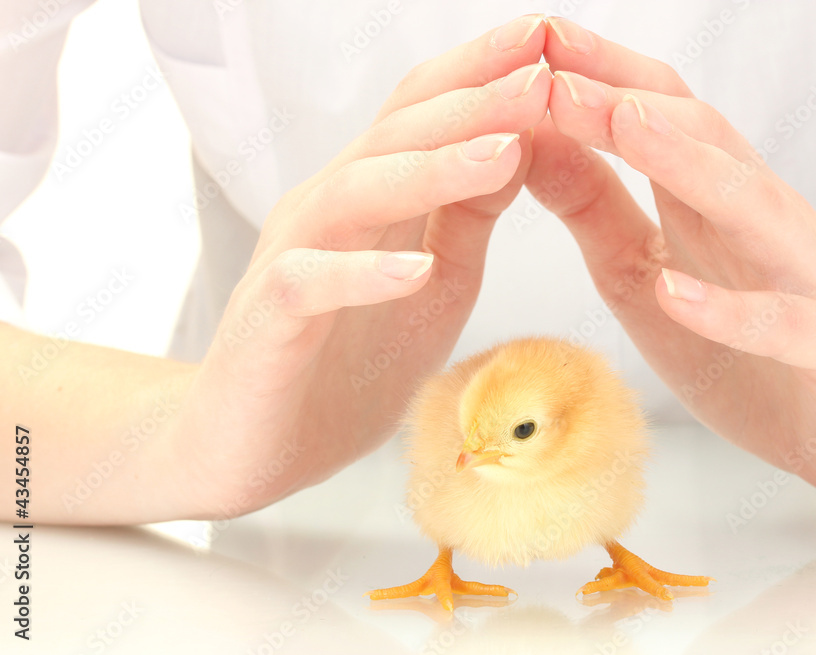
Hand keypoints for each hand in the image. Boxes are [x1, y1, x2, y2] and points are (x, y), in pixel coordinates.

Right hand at [168, 16, 551, 517]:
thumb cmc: (346, 363)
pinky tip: (414, 271)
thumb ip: (466, 219)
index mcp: (372, 198)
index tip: (550, 40)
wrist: (250, 444)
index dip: (483, 76)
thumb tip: (520, 146)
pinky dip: (363, 276)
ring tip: (501, 152)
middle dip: (473, 102)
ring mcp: (292, 259)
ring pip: (355, 193)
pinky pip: (309, 285)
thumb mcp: (434, 284)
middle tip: (541, 72)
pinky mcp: (269, 321)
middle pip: (395, 137)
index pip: (424, 116)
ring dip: (429, 171)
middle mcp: (327, 210)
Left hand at [525, 18, 815, 502]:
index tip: (536, 42)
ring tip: (624, 126)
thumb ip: (593, 207)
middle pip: (704, 139)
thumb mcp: (640, 271)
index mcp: (717, 198)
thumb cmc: (741, 347)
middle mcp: (766, 221)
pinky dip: (726, 309)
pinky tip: (673, 291)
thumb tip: (532, 139)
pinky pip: (779, 324)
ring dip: (687, 165)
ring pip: (752, 208)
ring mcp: (805, 279)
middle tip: (555, 75)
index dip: (603, 76)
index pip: (664, 113)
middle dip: (627, 103)